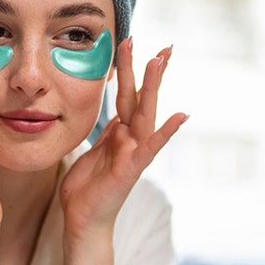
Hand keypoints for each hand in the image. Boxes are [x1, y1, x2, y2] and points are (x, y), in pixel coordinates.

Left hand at [59, 39, 187, 242]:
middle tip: (165, 44)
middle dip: (150, 70)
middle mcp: (131, 139)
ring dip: (153, 86)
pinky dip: (167, 130)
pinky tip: (182, 115)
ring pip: (145, 113)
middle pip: (140, 97)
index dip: (131, 70)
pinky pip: (152, 146)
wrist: (82, 220)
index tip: (135, 44)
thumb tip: (115, 115)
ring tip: (160, 60)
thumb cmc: (85, 189)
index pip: (128, 95)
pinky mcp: (132, 168)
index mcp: (119, 133)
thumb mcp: (92, 150)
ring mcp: (134, 152)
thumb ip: (106, 132)